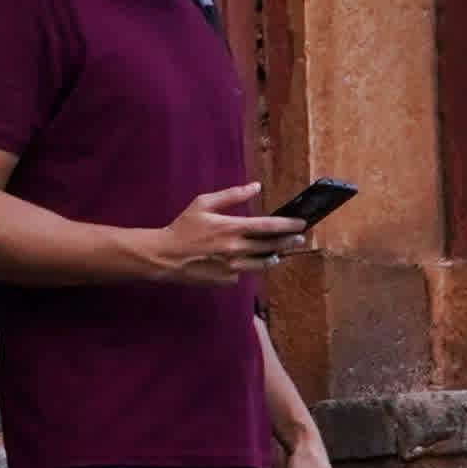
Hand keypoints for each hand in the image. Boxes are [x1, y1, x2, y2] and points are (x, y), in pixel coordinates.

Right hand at [132, 184, 302, 286]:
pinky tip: (241, 261)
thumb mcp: (204, 203)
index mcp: (231, 227)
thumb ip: (232, 194)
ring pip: (262, 264)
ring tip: (278, 252)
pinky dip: (246, 266)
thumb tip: (256, 186)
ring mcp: (232, 268)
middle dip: (288, 242)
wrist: (165, 257)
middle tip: (299, 238)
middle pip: (272, 246)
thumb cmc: (183, 227)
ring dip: (273, 256)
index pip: (269, 227)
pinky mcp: (226, 280)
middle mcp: (235, 249)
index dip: (289, 225)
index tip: (301, 223)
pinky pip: (243, 273)